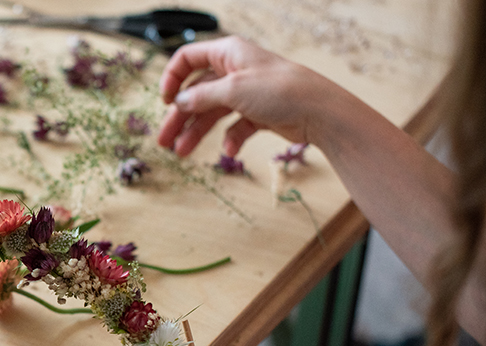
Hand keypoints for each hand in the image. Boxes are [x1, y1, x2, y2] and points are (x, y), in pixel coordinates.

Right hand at [157, 36, 351, 156]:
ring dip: (196, 132)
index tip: (164, 101)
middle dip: (179, 117)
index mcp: (228, 53)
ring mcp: (247, 93)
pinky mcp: (259, 113)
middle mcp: (235, 71)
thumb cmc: (281, 90)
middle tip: (164, 141)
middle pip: (197, 92)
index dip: (172, 78)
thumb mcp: (233, 90)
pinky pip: (235, 126)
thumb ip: (201, 96)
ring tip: (182, 152)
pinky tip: (229, 151)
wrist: (321, 112)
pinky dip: (229, 139)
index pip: (188, 59)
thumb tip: (179, 102)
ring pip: (212, 112)